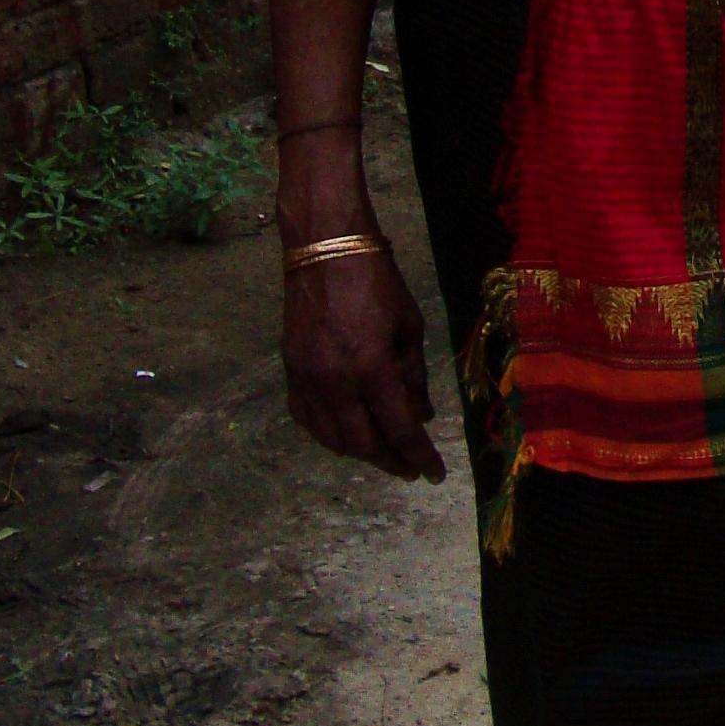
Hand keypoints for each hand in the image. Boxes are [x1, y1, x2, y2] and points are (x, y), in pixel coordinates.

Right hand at [282, 246, 444, 481]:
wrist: (326, 251)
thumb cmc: (377, 283)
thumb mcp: (409, 327)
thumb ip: (413, 376)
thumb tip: (421, 416)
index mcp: (372, 369)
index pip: (400, 430)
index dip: (420, 456)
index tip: (434, 473)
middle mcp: (336, 383)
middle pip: (363, 444)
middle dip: (390, 462)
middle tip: (408, 467)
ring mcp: (308, 380)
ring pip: (331, 439)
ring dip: (359, 452)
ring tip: (381, 451)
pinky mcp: (290, 372)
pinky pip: (306, 419)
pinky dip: (327, 433)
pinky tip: (344, 431)